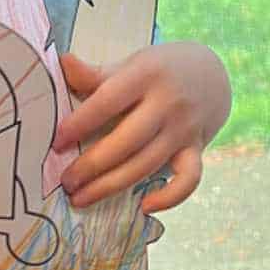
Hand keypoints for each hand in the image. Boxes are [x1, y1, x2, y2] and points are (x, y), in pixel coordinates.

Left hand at [54, 41, 230, 213]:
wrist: (212, 73)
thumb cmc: (159, 69)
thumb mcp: (132, 63)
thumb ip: (97, 74)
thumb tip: (62, 64)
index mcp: (146, 74)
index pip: (109, 101)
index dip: (81, 123)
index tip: (57, 143)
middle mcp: (168, 103)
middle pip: (127, 140)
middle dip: (92, 165)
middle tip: (66, 181)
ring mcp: (185, 129)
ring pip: (147, 164)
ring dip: (112, 186)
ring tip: (81, 198)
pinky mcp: (197, 149)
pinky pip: (188, 180)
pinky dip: (169, 197)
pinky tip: (143, 206)